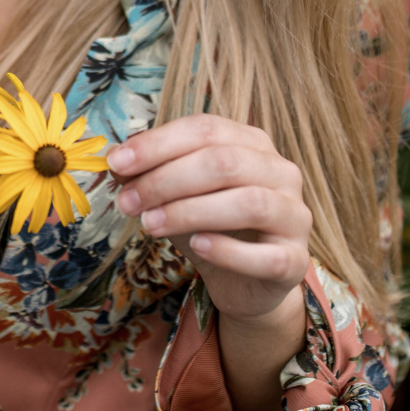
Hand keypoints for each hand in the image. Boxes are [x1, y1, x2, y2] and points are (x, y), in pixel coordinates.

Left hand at [106, 115, 311, 326]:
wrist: (244, 281)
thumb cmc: (210, 227)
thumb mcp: (174, 196)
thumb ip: (150, 174)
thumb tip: (115, 160)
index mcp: (252, 143)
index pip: (205, 129)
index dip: (158, 143)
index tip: (117, 163)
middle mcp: (281, 172)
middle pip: (224, 163)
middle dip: (166, 180)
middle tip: (126, 202)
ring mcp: (294, 215)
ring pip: (248, 202)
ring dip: (190, 212)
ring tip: (149, 225)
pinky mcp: (295, 261)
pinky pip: (266, 255)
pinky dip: (228, 249)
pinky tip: (197, 246)